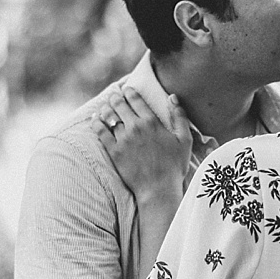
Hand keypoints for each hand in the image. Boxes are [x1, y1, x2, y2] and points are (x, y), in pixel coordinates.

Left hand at [91, 87, 191, 201]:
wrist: (158, 189)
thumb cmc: (174, 166)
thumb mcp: (185, 140)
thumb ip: (179, 116)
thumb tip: (172, 97)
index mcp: (151, 122)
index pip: (136, 99)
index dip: (129, 92)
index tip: (127, 89)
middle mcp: (135, 127)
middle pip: (119, 105)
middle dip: (115, 98)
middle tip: (114, 96)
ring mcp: (122, 139)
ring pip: (108, 116)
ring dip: (105, 108)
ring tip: (104, 106)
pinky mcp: (113, 151)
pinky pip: (100, 132)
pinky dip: (96, 123)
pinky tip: (94, 120)